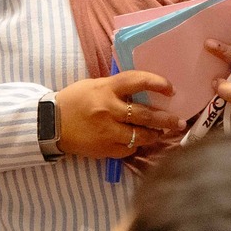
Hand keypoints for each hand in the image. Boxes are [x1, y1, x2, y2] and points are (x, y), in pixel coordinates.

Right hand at [54, 71, 184, 159]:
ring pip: (140, 135)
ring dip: (155, 135)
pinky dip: (136, 145)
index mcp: (106, 89)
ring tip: (162, 134)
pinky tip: (140, 143)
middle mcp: (108, 109)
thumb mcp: (95, 86)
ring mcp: (107, 131)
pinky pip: (128, 149)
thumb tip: (145, 92)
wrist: (51, 124)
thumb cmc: (75, 101)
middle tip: (179, 122)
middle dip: (166, 119)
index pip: (137, 81)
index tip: (171, 89)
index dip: (157, 83)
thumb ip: (118, 88)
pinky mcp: (104, 149)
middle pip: (145, 115)